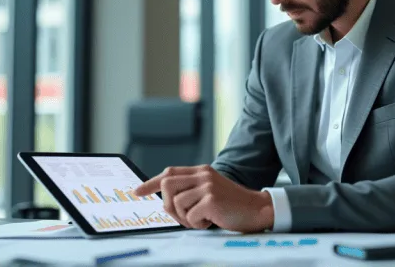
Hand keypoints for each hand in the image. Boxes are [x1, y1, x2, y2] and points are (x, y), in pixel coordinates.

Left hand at [134, 165, 273, 232]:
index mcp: (201, 171)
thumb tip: (165, 199)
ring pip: (176, 203)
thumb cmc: (231, 205)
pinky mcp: (211, 199)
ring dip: (185, 218)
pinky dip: (197, 224)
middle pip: (167, 185)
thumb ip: (191, 189)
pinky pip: (190, 216)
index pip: (169, 172)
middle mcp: (203, 175)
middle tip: (182, 217)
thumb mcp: (210, 191)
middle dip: (168, 205)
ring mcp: (207, 186)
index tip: (137, 192)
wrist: (257, 210)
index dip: (151, 182)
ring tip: (201, 219)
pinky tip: (210, 222)